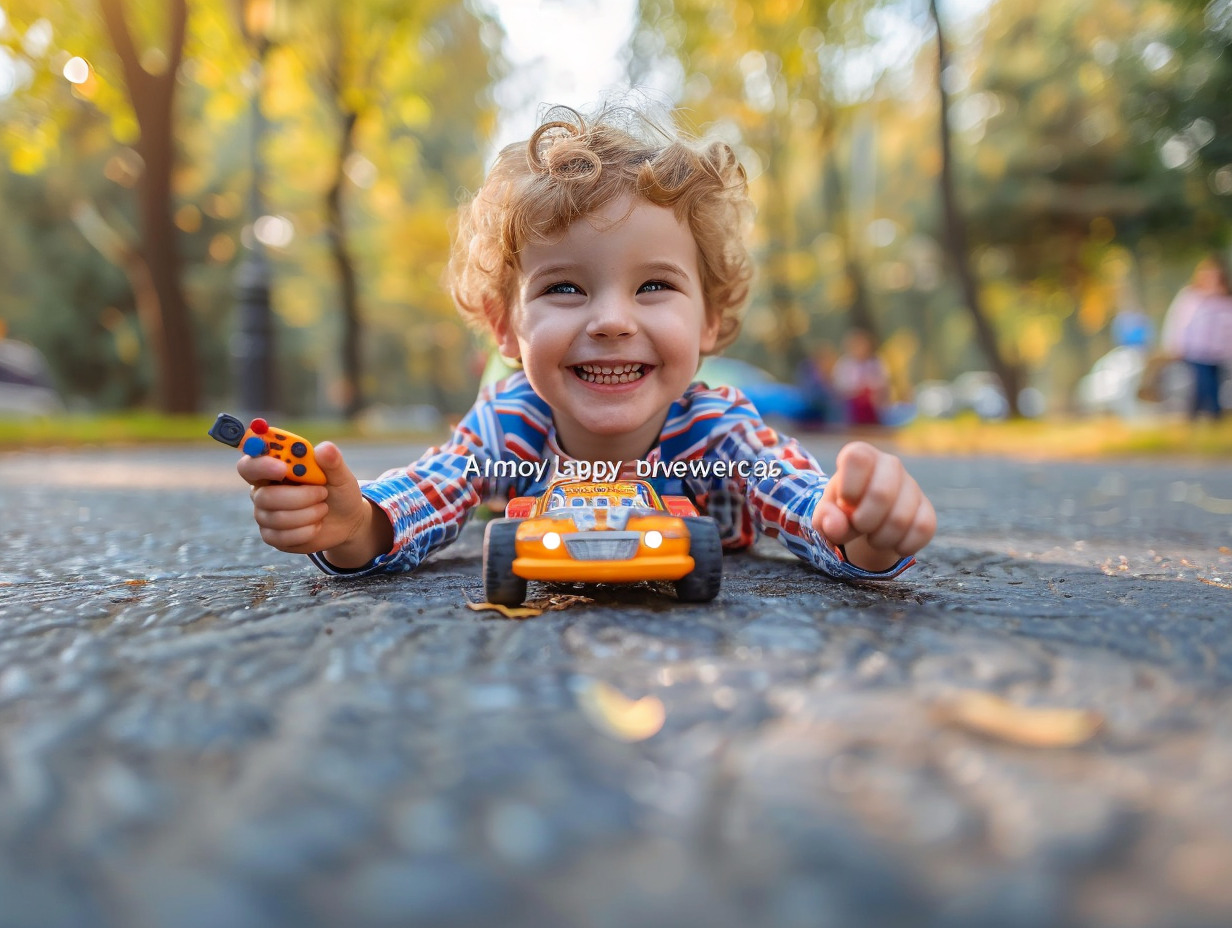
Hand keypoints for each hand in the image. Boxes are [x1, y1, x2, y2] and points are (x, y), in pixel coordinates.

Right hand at [238, 441, 392, 567]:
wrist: (346, 521)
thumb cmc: (338, 491)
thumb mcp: (340, 474)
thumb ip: (332, 461)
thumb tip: (324, 448)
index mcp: (272, 469)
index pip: (249, 465)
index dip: (260, 466)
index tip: (282, 469)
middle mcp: (262, 491)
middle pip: (264, 496)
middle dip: (299, 497)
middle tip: (322, 493)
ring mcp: (264, 515)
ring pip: (276, 518)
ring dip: (308, 514)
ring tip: (323, 508)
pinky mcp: (272, 536)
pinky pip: (282, 537)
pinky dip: (306, 532)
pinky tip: (317, 526)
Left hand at [813, 441, 935, 572]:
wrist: (866, 521)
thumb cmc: (842, 510)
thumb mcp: (825, 513)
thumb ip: (825, 518)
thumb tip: (834, 526)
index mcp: (861, 456)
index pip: (858, 459)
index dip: (849, 487)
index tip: (845, 503)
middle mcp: (889, 464)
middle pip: (881, 494)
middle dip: (864, 521)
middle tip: (858, 526)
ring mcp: (912, 485)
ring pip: (901, 518)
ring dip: (880, 539)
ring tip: (872, 537)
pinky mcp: (927, 509)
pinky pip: (923, 529)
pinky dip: (902, 545)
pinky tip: (892, 543)